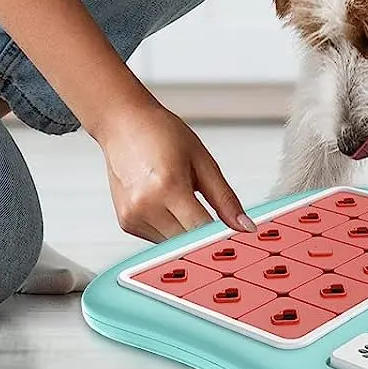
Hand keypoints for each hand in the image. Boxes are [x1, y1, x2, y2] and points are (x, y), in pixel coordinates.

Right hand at [92, 95, 256, 243]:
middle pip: (187, 243)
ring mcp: (133, 216)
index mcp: (168, 186)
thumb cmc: (160, 133)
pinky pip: (157, 239)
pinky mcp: (126, 223)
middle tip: (213, 216)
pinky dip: (169, 228)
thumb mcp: (201, 159)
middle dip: (204, 234)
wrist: (122, 123)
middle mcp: (146, 205)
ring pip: (173, 245)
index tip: (235, 237)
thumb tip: (245, 226)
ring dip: (185, 232)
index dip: (220, 237)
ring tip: (183, 199)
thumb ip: (225, 198)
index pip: (201, 230)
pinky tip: (166, 203)